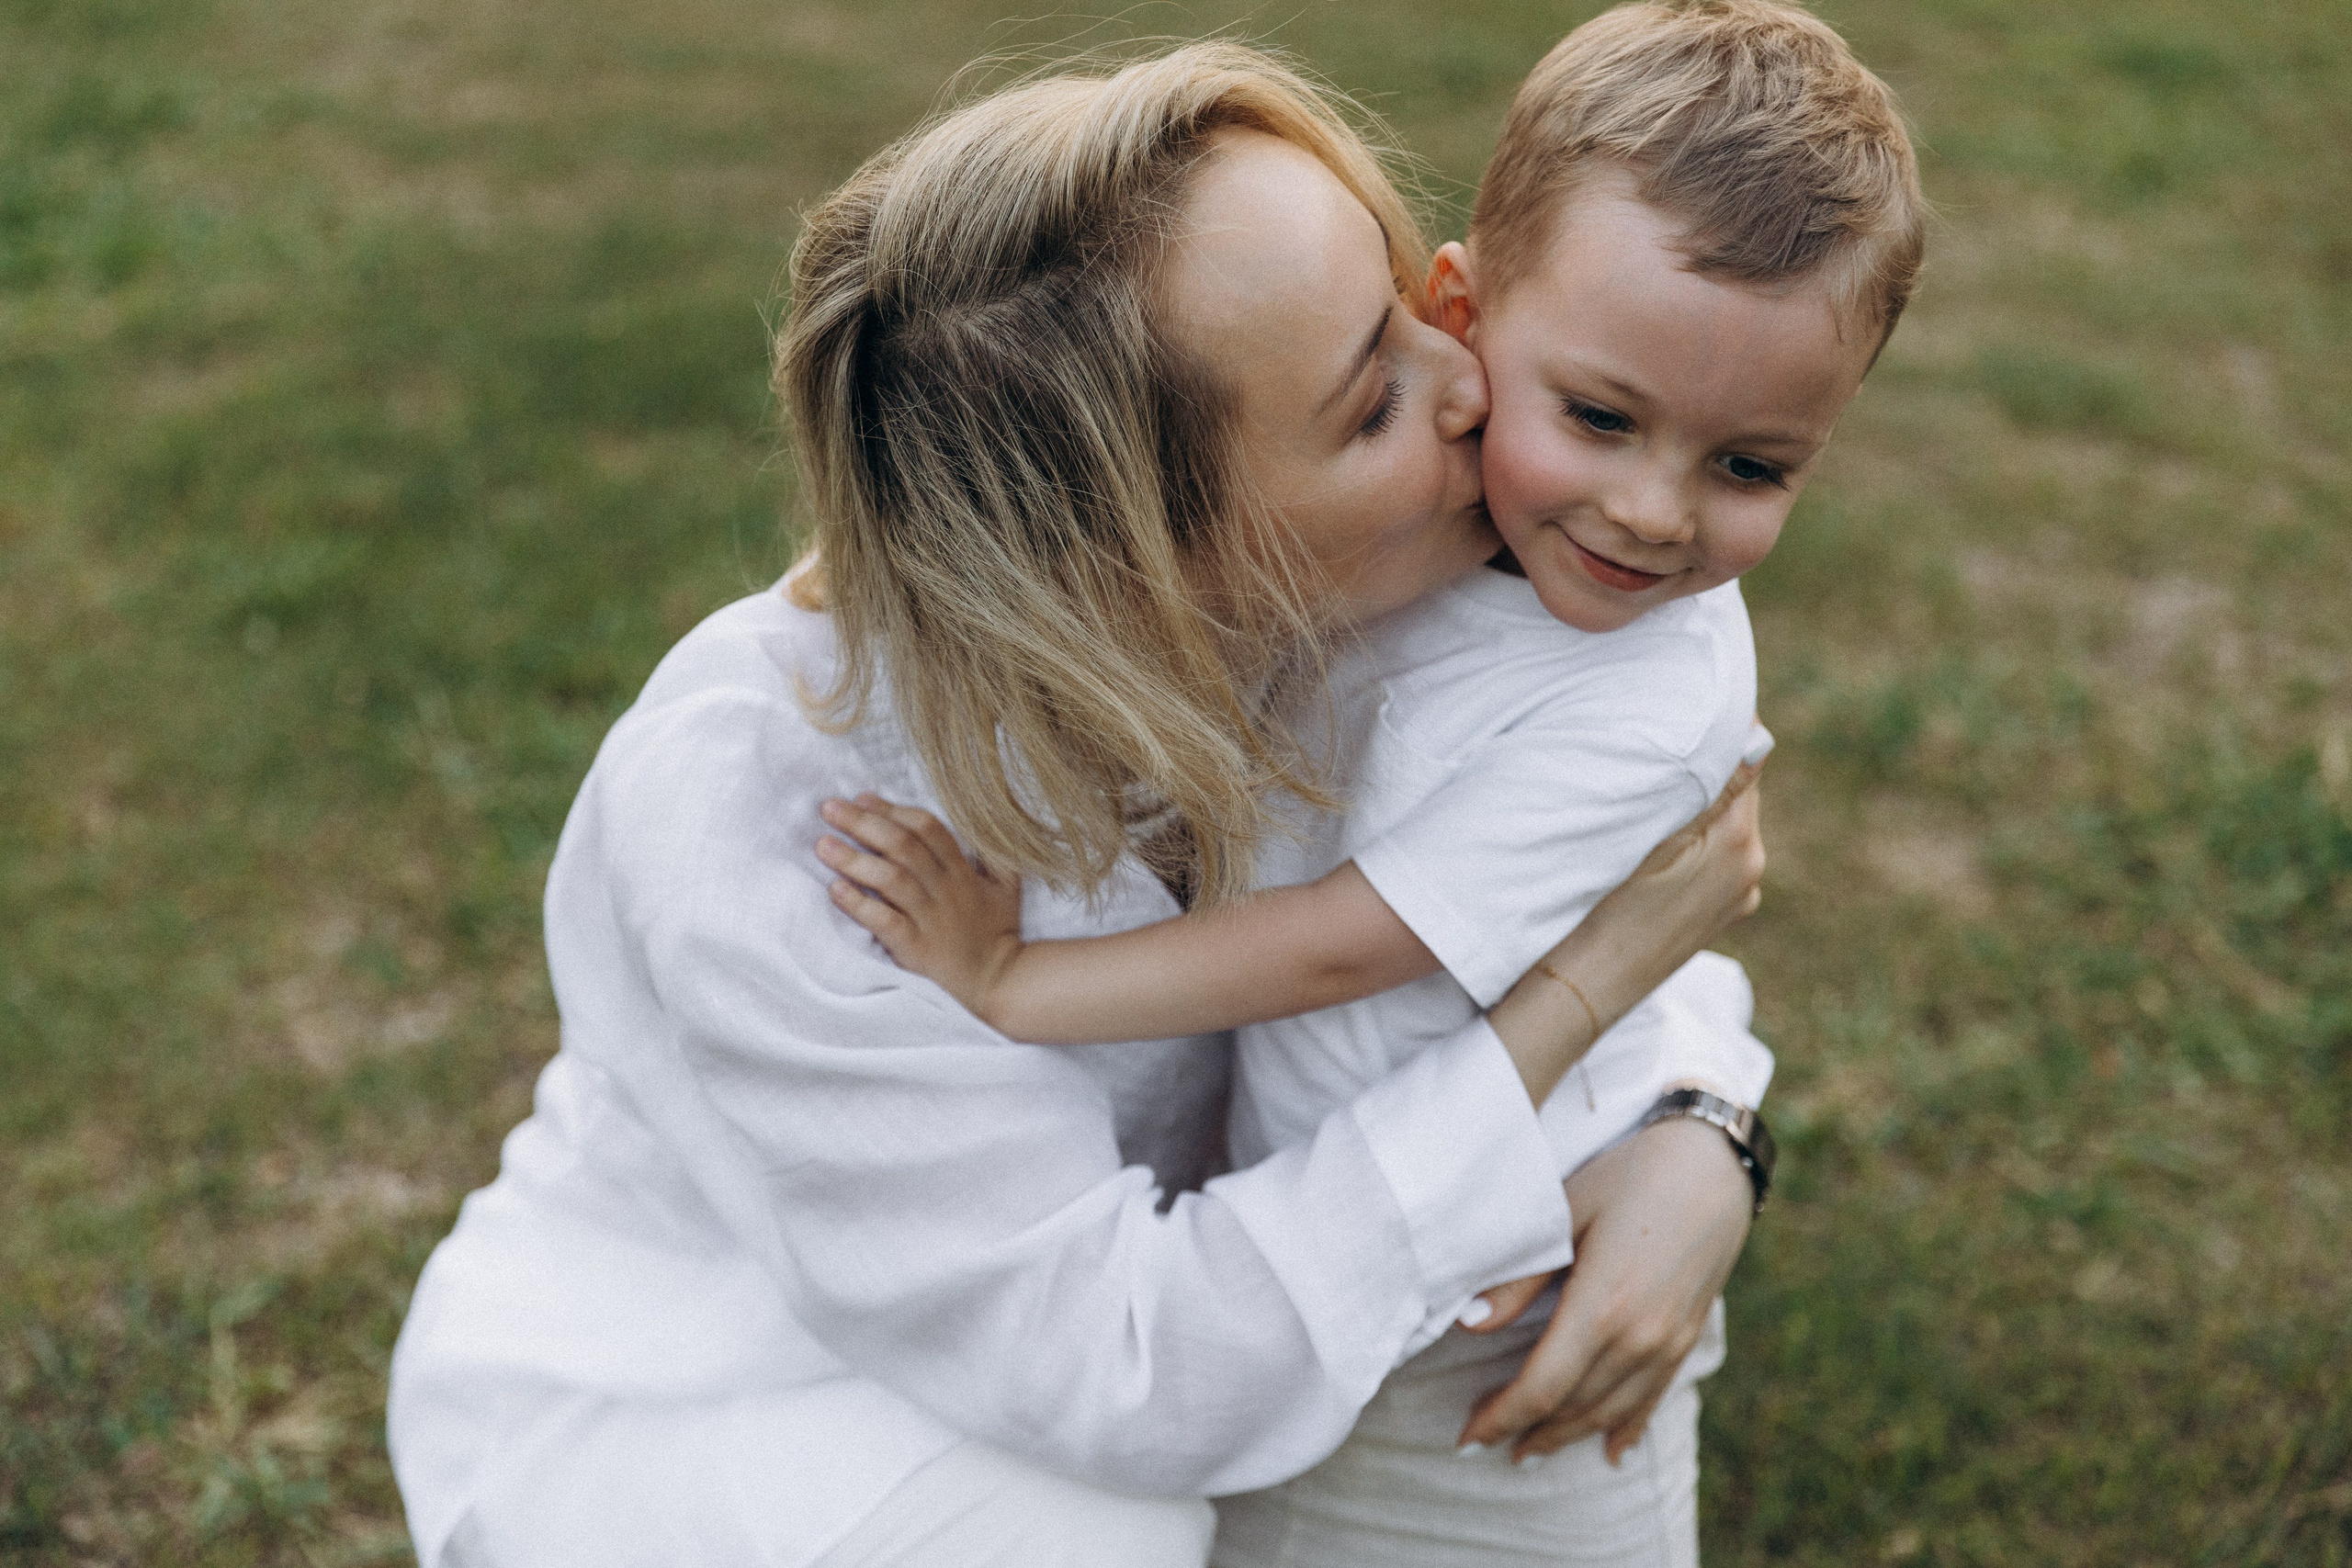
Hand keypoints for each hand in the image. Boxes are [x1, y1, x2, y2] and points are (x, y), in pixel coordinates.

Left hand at [817, 795, 1024, 1019]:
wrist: (1000, 982)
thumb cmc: (997, 932)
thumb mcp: (1008, 887)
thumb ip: (994, 855)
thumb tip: (979, 823)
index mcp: (962, 872)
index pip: (927, 829)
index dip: (892, 810)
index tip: (861, 798)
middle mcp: (945, 890)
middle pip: (902, 847)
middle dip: (863, 823)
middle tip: (828, 808)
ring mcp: (930, 919)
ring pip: (891, 880)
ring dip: (854, 860)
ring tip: (822, 845)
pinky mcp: (916, 948)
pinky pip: (885, 922)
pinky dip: (859, 905)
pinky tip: (835, 890)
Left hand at [1458, 1116, 1752, 1463]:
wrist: (1713, 1163)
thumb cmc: (1629, 1176)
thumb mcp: (1565, 1212)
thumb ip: (1518, 1278)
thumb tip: (1468, 1325)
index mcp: (1603, 1306)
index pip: (1542, 1386)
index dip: (1502, 1417)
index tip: (1468, 1435)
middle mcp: (1641, 1337)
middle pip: (1573, 1406)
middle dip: (1526, 1430)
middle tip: (1486, 1442)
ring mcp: (1670, 1343)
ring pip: (1610, 1411)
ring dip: (1568, 1436)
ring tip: (1531, 1450)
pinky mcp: (1687, 1338)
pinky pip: (1652, 1399)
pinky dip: (1625, 1428)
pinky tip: (1610, 1452)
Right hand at [1486, 763, 1764, 1104]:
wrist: (1580, 992)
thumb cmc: (1598, 910)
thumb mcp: (1646, 835)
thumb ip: (1704, 785)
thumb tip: (1751, 735)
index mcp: (1738, 841)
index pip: (1745, 757)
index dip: (1715, 730)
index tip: (1681, 708)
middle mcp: (1750, 869)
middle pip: (1734, 790)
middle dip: (1701, 769)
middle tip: (1651, 747)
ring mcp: (1736, 897)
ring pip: (1720, 823)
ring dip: (1693, 804)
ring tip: (1645, 797)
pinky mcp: (1717, 916)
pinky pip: (1711, 856)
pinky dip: (1689, 840)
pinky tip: (1648, 844)